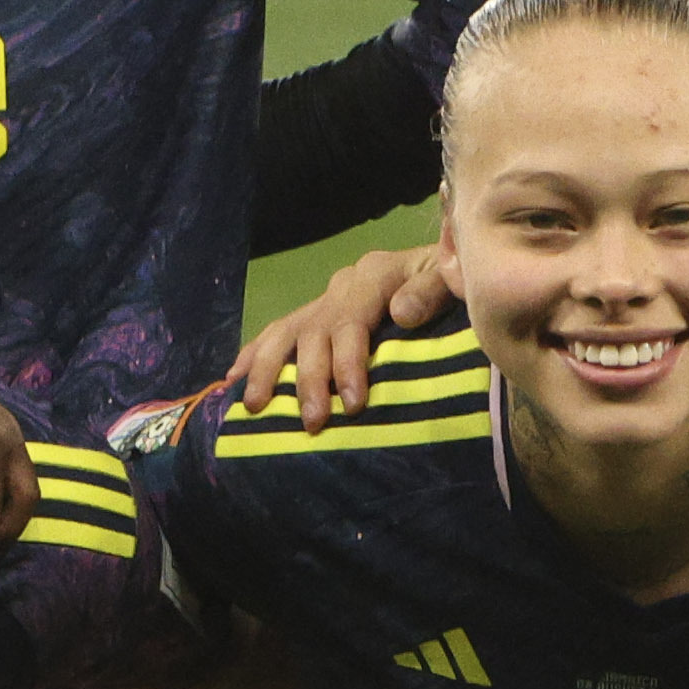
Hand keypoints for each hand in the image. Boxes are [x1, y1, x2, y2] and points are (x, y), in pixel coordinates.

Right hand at [225, 239, 465, 418]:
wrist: (448, 267)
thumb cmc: (453, 282)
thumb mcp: (452, 278)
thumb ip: (433, 290)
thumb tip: (401, 312)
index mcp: (375, 275)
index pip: (352, 322)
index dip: (348, 363)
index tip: (354, 403)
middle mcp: (343, 286)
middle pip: (315, 332)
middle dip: (310, 380)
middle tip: (313, 421)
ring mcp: (326, 301)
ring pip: (287, 332)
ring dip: (270, 371)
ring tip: (257, 407)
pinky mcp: (317, 315)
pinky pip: (278, 332)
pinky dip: (255, 355)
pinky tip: (234, 380)